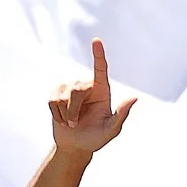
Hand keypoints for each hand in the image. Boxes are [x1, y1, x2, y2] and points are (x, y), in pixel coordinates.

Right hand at [48, 38, 135, 153]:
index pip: (101, 69)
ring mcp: (70, 88)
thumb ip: (121, 115)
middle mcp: (86, 86)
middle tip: (75, 124)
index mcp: (102, 91)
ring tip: (71, 123)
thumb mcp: (111, 130)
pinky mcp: (56, 94)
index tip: (96, 41)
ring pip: (62, 96)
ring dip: (65, 114)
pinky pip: (52, 101)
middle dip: (74, 110)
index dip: (98, 55)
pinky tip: (62, 120)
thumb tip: (134, 98)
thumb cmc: (96, 138)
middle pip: (77, 89)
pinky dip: (56, 114)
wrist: (75, 146)